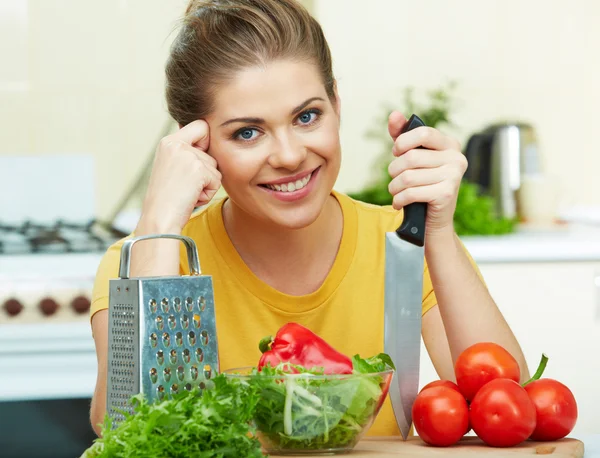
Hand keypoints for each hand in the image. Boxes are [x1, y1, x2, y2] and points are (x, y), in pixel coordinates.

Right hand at [139, 120, 221, 232]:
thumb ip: (187, 154)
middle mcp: (176, 144)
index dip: (206, 141)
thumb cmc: (166, 200)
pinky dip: (207, 194)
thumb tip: (207, 145)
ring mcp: (188, 155)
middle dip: (205, 173)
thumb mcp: (172, 169)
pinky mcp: (198, 169)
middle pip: (212, 153)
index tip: (195, 162)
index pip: (201, 125)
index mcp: (168, 142)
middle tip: (185, 185)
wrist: (159, 219)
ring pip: (216, 168)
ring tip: (186, 192)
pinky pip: (217, 181)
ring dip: (206, 185)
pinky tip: (190, 197)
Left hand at [387, 111, 466, 234]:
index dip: (402, 142)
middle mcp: (457, 158)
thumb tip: (394, 114)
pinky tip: (399, 203)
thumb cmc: (421, 184)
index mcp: (450, 144)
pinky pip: (411, 192)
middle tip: (394, 178)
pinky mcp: (446, 194)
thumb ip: (402, 135)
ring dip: (395, 187)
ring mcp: (454, 176)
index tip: (396, 152)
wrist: (433, 220)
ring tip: (396, 192)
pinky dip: (399, 200)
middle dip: (394, 169)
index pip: (422, 132)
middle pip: (411, 157)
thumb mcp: (412, 157)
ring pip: (408, 176)